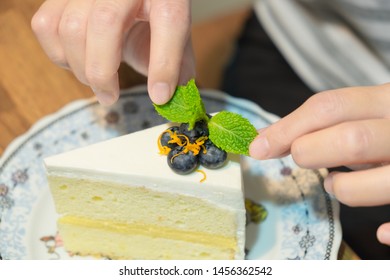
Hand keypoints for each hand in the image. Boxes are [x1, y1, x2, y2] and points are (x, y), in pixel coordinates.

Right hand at [31, 0, 194, 104]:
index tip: (159, 96)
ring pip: (71, 26)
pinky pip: (46, 26)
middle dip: (103, 71)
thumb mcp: (175, 37)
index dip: (164, 64)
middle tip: (109, 97)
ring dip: (81, 67)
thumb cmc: (152, 16)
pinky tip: (79, 60)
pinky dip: (59, 54)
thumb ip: (178, 67)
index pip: (169, 22)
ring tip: (98, 81)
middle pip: (105, 22)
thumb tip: (174, 104)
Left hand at [249, 83, 389, 245]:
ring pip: (377, 182)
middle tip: (301, 157)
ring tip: (335, 183)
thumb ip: (319, 123)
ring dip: (344, 189)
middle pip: (352, 140)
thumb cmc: (386, 124)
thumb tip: (262, 140)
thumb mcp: (363, 111)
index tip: (258, 147)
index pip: (330, 107)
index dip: (288, 128)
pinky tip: (381, 233)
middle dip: (312, 152)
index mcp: (387, 99)